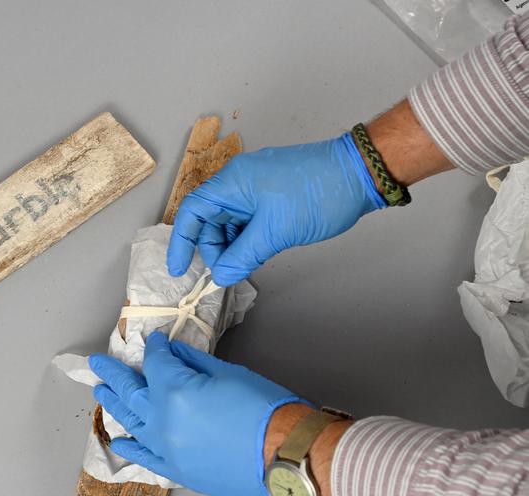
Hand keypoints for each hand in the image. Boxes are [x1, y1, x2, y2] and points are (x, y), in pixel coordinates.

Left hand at [89, 332, 306, 495]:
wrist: (287, 458)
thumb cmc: (265, 412)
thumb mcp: (230, 375)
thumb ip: (195, 363)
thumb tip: (176, 353)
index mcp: (174, 392)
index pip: (156, 363)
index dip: (156, 348)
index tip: (156, 341)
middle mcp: (162, 421)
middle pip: (131, 391)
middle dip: (114, 373)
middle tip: (98, 363)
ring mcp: (166, 449)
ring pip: (130, 422)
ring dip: (113, 404)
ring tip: (100, 391)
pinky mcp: (176, 471)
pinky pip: (144, 457)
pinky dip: (129, 447)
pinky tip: (118, 438)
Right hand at [167, 132, 385, 286]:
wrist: (361, 173)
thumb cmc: (319, 193)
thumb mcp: (275, 232)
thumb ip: (243, 256)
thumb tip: (221, 275)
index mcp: (232, 182)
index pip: (192, 211)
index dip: (181, 241)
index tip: (180, 269)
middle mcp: (239, 181)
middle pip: (210, 219)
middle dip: (214, 248)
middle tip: (228, 270)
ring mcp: (257, 186)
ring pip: (230, 222)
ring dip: (233, 245)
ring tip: (248, 262)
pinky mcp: (273, 194)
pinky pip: (249, 219)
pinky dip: (249, 238)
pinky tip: (259, 252)